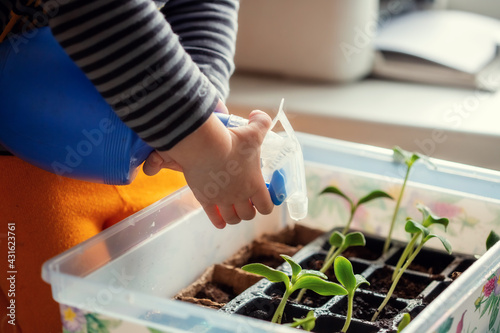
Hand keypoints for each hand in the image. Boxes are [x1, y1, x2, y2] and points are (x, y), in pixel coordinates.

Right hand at [145, 108, 273, 228]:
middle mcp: (240, 196)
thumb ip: (261, 121)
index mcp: (254, 184)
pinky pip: (213, 217)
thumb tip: (258, 115)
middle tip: (246, 203)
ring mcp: (221, 199)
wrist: (205, 146)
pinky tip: (220, 222)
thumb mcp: (253, 130)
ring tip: (233, 211)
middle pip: (248, 215)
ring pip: (231, 218)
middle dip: (248, 210)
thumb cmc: (232, 140)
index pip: (266, 206)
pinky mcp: (205, 199)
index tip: (263, 197)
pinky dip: (218, 221)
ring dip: (234, 216)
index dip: (266, 204)